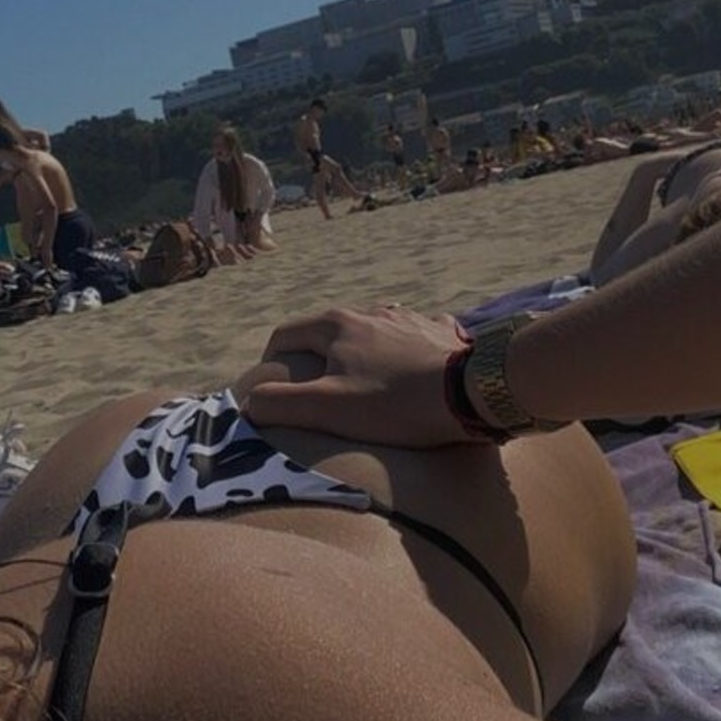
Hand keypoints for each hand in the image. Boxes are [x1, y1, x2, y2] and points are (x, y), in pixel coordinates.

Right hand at [244, 305, 474, 449]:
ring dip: (362, 353)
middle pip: (329, 332)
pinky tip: (412, 373)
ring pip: (372, 331)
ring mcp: (409, 318)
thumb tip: (248, 402)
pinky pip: (414, 336)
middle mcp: (370, 311)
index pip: (286, 334)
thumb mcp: (328, 408)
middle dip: (317, 358)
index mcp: (337, 325)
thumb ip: (279, 404)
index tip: (273, 387)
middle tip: (320, 392)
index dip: (271, 361)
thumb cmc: (395, 402)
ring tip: (367, 384)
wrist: (472, 392)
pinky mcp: (441, 331)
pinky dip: (405, 351)